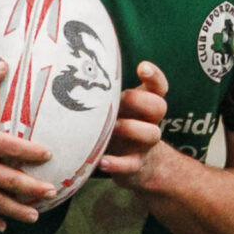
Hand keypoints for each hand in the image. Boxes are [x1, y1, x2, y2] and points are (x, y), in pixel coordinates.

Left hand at [97, 60, 169, 181]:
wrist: (133, 166)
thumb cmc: (118, 126)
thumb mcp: (116, 108)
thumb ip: (106, 92)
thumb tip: (75, 69)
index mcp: (145, 104)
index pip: (158, 87)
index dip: (155, 77)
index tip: (142, 67)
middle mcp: (149, 122)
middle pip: (159, 107)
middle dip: (140, 101)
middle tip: (120, 100)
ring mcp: (144, 144)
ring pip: (151, 134)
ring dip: (132, 128)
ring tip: (111, 129)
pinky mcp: (135, 165)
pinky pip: (130, 165)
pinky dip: (117, 164)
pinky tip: (102, 162)